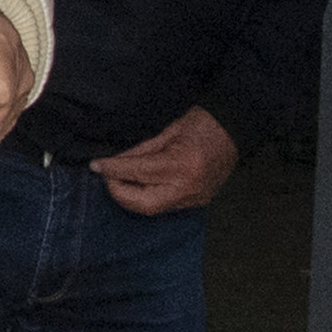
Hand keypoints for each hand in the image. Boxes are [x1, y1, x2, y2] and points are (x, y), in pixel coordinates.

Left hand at [90, 106, 238, 217]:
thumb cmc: (202, 123)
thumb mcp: (167, 132)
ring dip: (132, 197)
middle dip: (120, 193)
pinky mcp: (198, 201)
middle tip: (108, 177)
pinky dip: (148, 197)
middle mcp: (189, 186)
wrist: (235, 130)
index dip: (113, 170)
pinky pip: (166, 205)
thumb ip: (140, 151)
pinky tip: (141, 185)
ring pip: (153, 208)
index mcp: (182, 164)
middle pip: (143, 203)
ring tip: (121, 180)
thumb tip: (115, 162)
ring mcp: (195, 197)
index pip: (138, 172)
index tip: (97, 165)